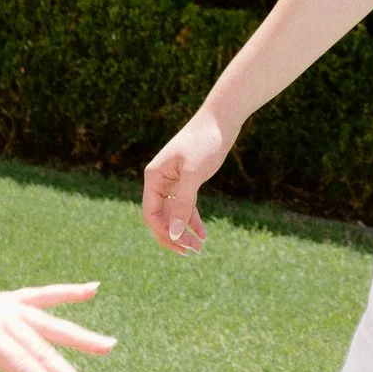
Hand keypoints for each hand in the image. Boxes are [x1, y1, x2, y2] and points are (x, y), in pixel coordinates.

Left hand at [0, 259, 113, 371]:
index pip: (26, 368)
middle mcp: (3, 320)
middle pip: (45, 353)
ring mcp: (6, 308)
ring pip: (50, 326)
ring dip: (81, 339)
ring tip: (111, 346)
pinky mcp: (3, 300)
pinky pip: (40, 296)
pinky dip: (65, 293)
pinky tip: (92, 289)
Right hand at [143, 103, 237, 252]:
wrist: (221, 120)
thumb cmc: (205, 142)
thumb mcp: (193, 175)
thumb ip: (183, 204)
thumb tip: (174, 233)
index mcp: (153, 178)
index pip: (151, 214)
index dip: (163, 233)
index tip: (181, 247)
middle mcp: (159, 181)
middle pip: (160, 217)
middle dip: (174, 236)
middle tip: (192, 252)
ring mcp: (173, 181)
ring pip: (174, 214)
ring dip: (184, 231)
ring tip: (198, 248)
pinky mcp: (187, 180)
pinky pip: (185, 206)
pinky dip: (193, 220)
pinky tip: (203, 234)